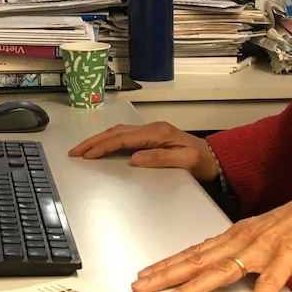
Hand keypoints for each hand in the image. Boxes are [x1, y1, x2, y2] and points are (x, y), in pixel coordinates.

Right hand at [68, 122, 219, 183]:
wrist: (217, 159)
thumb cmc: (203, 163)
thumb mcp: (186, 162)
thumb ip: (161, 159)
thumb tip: (134, 158)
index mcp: (157, 133)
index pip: (122, 138)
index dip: (102, 146)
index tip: (86, 155)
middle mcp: (152, 128)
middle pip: (116, 132)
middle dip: (93, 141)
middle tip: (75, 151)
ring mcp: (152, 131)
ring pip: (118, 132)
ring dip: (99, 140)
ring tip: (83, 149)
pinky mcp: (152, 137)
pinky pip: (124, 136)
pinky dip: (109, 140)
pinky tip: (102, 146)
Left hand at [132, 195, 291, 291]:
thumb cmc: (289, 224)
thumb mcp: (254, 233)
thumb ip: (231, 249)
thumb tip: (205, 262)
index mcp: (232, 236)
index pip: (192, 251)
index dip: (166, 263)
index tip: (143, 274)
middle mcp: (241, 241)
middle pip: (198, 260)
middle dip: (167, 274)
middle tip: (141, 285)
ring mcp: (262, 250)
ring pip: (223, 269)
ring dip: (196, 285)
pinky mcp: (287, 259)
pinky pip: (270, 282)